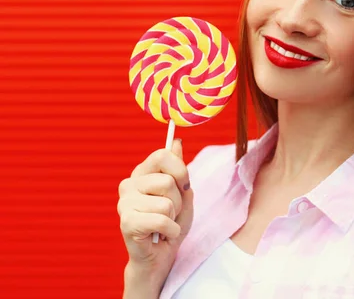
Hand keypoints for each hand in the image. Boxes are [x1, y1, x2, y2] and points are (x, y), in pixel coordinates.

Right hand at [118, 139, 193, 281]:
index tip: (184, 184)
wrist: (160, 256)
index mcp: (142, 173)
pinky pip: (162, 220)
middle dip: (178, 201)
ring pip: (166, 203)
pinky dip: (170, 231)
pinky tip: (161, 236)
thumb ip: (179, 169)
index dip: (180, 169)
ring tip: (164, 225)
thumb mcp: (182, 193)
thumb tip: (177, 142)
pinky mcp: (126, 222)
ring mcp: (124, 203)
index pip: (163, 155)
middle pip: (167, 182)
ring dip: (173, 218)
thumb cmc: (171, 223)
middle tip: (170, 213)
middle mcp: (129, 184)